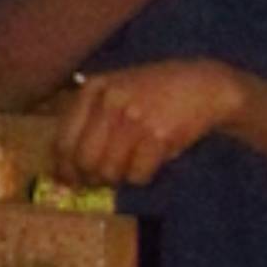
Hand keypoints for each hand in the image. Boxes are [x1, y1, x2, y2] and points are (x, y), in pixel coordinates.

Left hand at [57, 58, 243, 183]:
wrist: (202, 85)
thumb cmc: (154, 91)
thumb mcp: (115, 91)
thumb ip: (89, 120)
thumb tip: (64, 169)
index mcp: (94, 88)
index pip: (64, 140)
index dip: (65, 167)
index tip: (70, 180)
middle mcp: (110, 101)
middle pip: (85, 161)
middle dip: (92, 177)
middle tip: (102, 179)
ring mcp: (134, 118)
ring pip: (110, 171)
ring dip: (120, 177)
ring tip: (131, 163)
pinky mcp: (158, 136)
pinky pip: (137, 175)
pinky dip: (142, 176)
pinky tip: (151, 160)